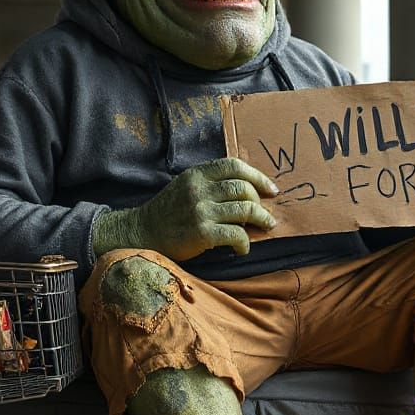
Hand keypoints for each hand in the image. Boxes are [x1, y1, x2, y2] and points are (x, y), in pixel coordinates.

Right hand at [127, 157, 278, 259]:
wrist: (142, 233)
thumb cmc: (168, 211)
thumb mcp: (186, 185)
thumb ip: (210, 181)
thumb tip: (247, 188)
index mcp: (197, 174)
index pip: (234, 166)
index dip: (258, 176)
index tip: (271, 189)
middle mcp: (199, 189)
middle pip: (243, 188)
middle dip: (260, 202)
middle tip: (266, 215)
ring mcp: (201, 211)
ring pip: (245, 210)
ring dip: (261, 220)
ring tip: (265, 227)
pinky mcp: (202, 233)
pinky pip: (236, 234)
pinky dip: (245, 243)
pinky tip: (242, 248)